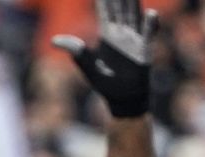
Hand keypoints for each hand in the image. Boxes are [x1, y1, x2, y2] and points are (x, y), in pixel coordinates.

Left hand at [52, 0, 157, 117]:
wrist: (123, 98)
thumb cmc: (105, 83)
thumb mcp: (87, 67)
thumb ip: (76, 51)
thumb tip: (53, 40)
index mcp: (108, 34)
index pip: (106, 9)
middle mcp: (123, 33)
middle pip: (122, 7)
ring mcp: (135, 39)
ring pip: (135, 14)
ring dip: (134, 2)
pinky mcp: (145, 50)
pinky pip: (148, 34)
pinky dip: (150, 24)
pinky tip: (149, 14)